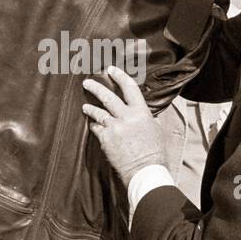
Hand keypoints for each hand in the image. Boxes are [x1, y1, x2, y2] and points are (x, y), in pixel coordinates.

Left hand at [82, 67, 166, 186]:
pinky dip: (94, 125)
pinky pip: (96, 128)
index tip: (111, 69)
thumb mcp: (155, 128)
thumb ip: (145, 116)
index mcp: (141, 112)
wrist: (145, 170)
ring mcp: (114, 128)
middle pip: (107, 96)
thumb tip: (139, 110)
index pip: (129, 88)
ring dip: (90, 108)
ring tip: (85, 106)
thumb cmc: (154, 152)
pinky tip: (92, 124)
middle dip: (95, 87)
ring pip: (97, 112)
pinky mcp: (105, 139)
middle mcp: (126, 117)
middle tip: (87, 82)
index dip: (119, 76)